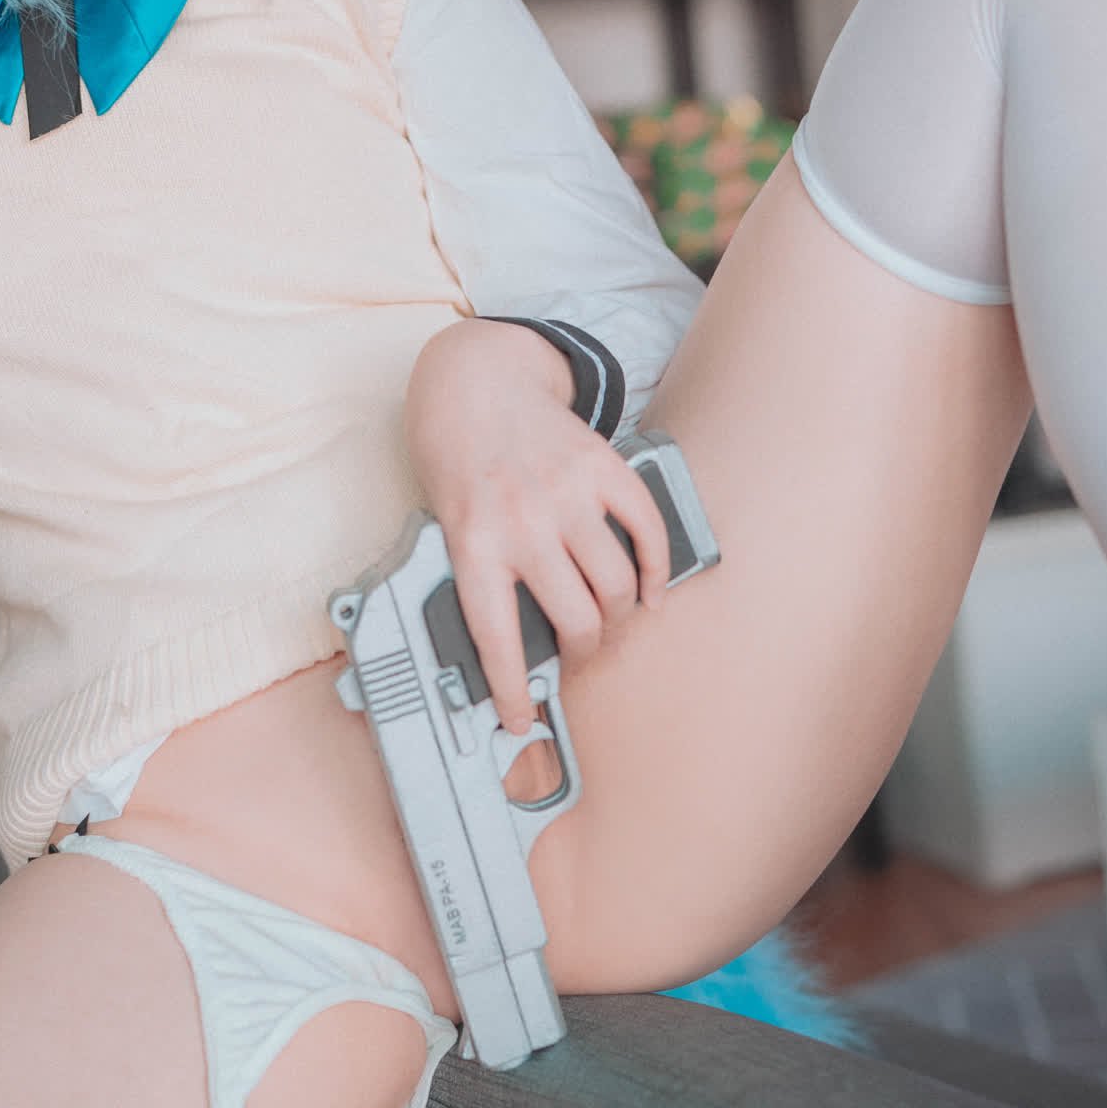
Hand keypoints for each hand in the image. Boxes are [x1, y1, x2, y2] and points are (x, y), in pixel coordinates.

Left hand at [404, 317, 671, 733]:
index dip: (512, 690)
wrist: (472, 386)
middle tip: (584, 656)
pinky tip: (650, 590)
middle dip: (587, 653)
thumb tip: (524, 650)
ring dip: (623, 617)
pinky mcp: (602, 466)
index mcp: (473, 545)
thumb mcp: (450, 527)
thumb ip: (486, 577)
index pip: (498, 638)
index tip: (520, 721)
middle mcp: (522, 522)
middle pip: (577, 619)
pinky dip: (656, 570)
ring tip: (614, 622)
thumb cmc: (457, 466)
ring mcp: (567, 493)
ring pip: (617, 585)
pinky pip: (646, 530)